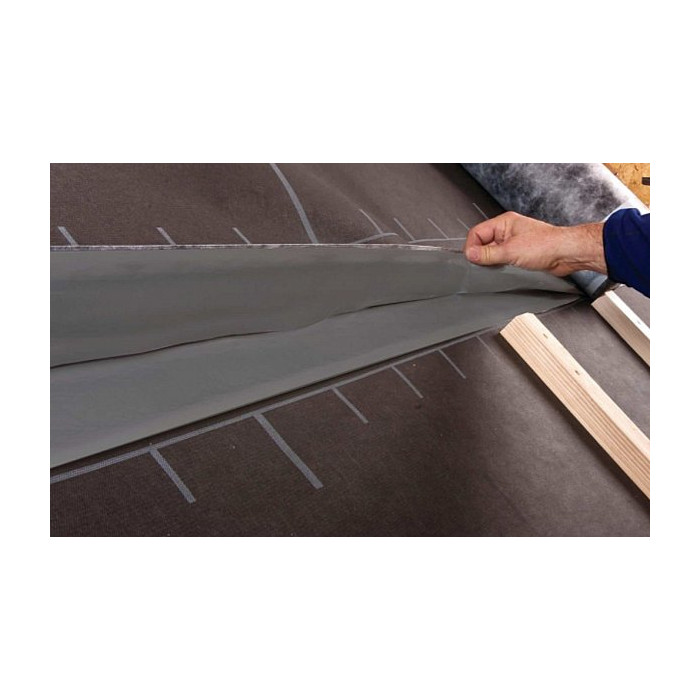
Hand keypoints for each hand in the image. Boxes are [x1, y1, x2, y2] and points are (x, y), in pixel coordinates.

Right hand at [464, 211, 606, 276]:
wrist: (566, 254)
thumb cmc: (546, 245)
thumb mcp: (511, 251)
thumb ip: (488, 254)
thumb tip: (470, 254)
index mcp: (504, 223)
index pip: (477, 233)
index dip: (472, 246)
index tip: (472, 260)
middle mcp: (507, 231)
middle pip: (483, 243)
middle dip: (483, 256)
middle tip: (485, 266)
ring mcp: (513, 243)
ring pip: (493, 253)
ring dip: (493, 262)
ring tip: (500, 267)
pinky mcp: (519, 254)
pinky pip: (503, 260)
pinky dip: (501, 266)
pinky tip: (506, 270)